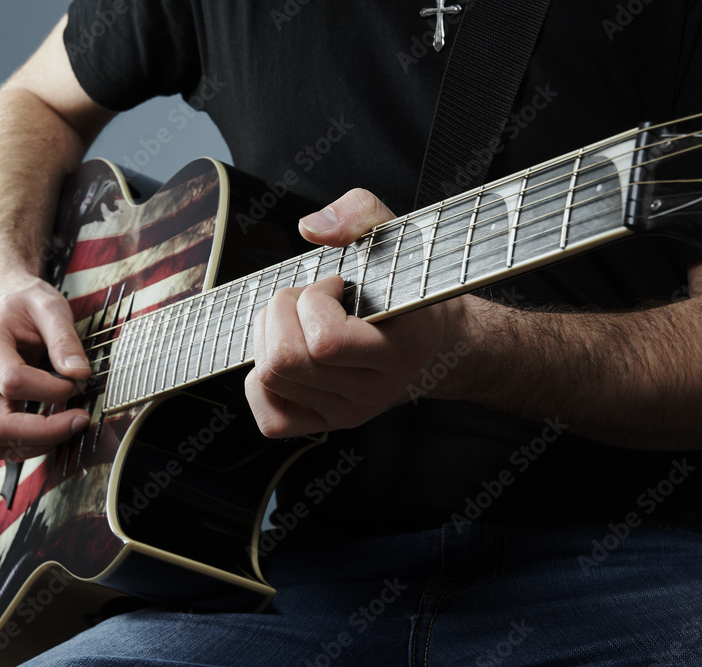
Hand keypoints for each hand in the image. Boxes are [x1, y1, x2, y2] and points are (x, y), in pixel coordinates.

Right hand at [0, 272, 91, 460]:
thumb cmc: (24, 303)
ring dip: (38, 443)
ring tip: (71, 423)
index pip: (12, 381)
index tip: (77, 383)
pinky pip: (4, 443)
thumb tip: (78, 374)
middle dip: (44, 431)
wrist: (3, 302)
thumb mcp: (49, 305)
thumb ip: (64, 338)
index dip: (50, 390)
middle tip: (80, 419)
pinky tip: (57, 426)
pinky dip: (32, 444)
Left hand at [244, 189, 468, 437]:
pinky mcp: (328, 423)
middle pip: (285, 360)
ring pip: (271, 378)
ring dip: (270, 336)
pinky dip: (262, 384)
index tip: (335, 285)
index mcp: (398, 350)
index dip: (313, 300)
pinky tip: (287, 354)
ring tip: (300, 321)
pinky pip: (271, 418)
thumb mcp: (398, 238)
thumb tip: (311, 227)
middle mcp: (373, 389)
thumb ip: (360, 214)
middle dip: (281, 314)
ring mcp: (349, 412)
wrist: (439, 346)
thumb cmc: (411, 289)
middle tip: (306, 300)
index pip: (324, 341)